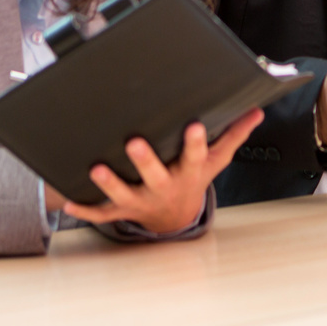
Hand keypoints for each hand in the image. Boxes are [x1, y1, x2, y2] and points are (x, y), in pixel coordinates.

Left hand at [59, 108, 262, 232]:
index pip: (194, 156)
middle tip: (134, 143)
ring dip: (110, 184)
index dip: (194, 142)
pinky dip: (86, 210)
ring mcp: (142, 200)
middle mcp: (165, 187)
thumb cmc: (194, 177)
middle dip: (145, 161)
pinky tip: (69, 202)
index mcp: (188, 172)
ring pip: (124, 194)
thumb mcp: (217, 159)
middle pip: (155, 176)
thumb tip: (257, 110)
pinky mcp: (122, 210)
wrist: (176, 215)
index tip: (194, 125)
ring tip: (97, 170)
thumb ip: (234, 134)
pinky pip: (103, 213)